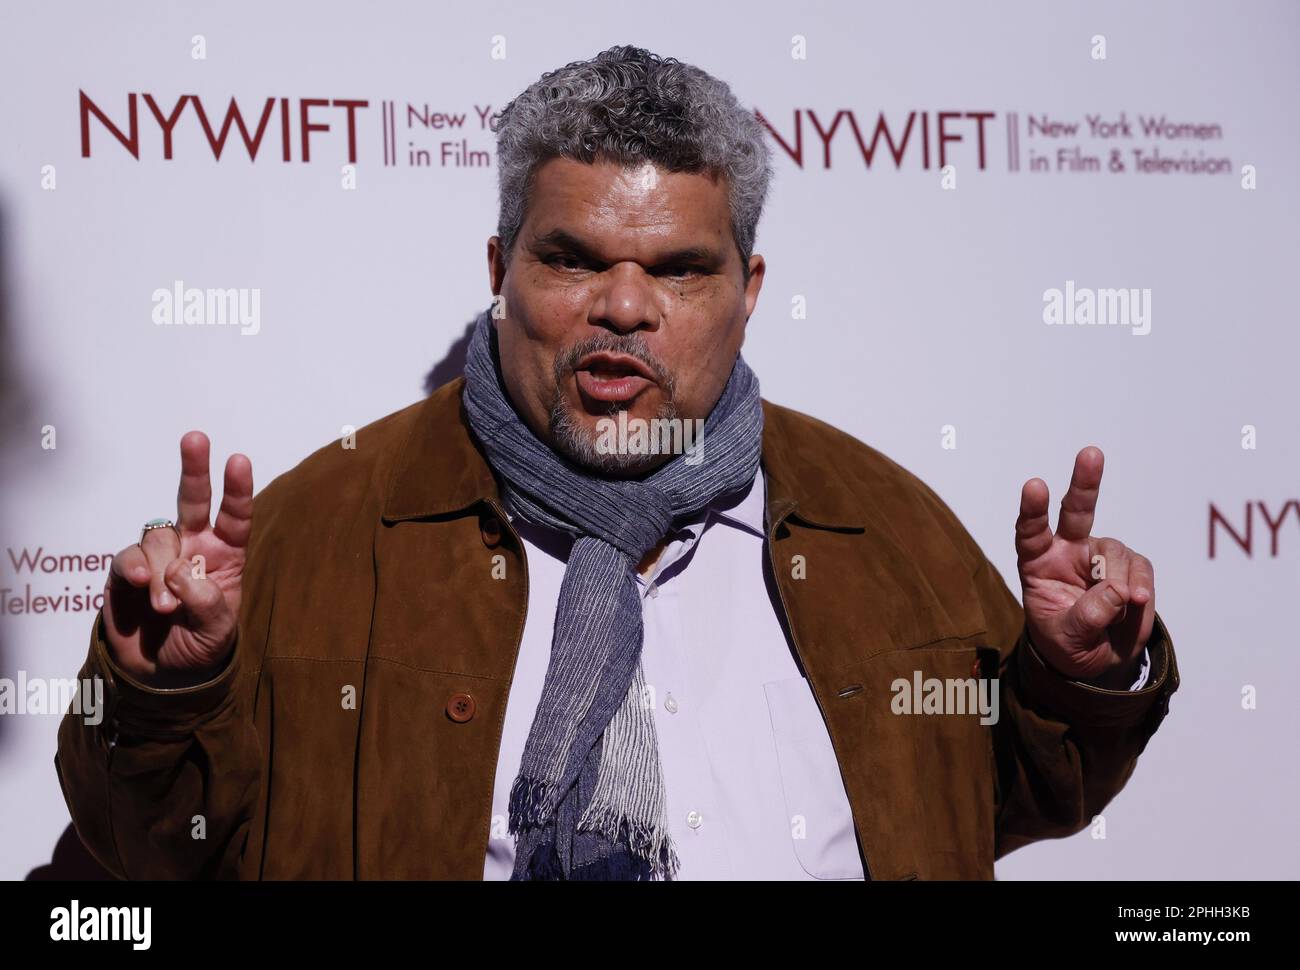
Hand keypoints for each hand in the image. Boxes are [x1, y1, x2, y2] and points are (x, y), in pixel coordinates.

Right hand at [102, 432, 252, 688]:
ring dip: (159, 570)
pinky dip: (133, 569)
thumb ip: (207, 602)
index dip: (237, 489)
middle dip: (194, 468)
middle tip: (195, 437)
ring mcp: (159, 557)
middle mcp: (193, 547)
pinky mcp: (127, 571)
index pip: (234, 516)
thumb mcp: (217, 632)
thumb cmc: (200, 648)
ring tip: (165, 607)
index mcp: (225, 556)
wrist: (162, 676)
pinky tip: (137, 585)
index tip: (238, 460)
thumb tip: (180, 573)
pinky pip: (128, 556)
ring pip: (158, 536)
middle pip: (193, 500)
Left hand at [1014, 446, 1154, 688]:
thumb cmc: (1067, 643)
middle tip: (1090, 453)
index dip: (1032, 509)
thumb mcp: (1067, 638)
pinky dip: (1141, 588)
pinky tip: (1135, 606)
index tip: (1034, 485)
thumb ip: (1087, 616)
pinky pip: (1141, 569)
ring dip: (1120, 584)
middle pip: (1076, 510)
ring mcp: (1101, 555)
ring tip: (1118, 610)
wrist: (1096, 658)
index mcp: (1038, 561)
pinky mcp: (1131, 566)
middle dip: (1085, 481)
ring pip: (1116, 554)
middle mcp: (1068, 549)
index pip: (1031, 531)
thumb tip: (1118, 591)